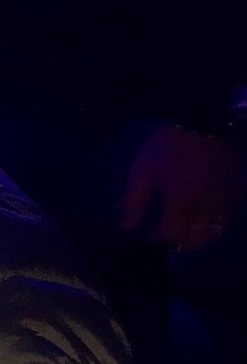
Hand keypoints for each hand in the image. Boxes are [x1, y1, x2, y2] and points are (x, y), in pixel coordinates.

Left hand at [121, 122, 243, 251]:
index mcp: (181, 202)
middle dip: (179, 242)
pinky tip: (201, 216)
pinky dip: (214, 224)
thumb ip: (135, 202)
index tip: (148, 233)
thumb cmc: (167, 145)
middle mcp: (206, 207)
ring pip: (214, 232)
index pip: (172, 236)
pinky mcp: (237, 192)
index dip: (158, 239)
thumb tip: (128, 227)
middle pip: (196, 240)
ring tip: (183, 228)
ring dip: (198, 237)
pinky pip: (227, 218)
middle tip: (166, 234)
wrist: (201, 121)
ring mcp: (225, 201)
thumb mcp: (143, 171)